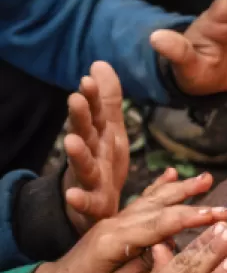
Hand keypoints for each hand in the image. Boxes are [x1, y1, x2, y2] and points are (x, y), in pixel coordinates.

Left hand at [23, 171, 226, 272]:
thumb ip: (140, 268)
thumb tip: (168, 249)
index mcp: (112, 241)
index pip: (158, 225)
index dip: (190, 220)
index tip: (217, 218)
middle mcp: (114, 224)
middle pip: (160, 209)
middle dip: (194, 206)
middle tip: (225, 210)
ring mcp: (114, 220)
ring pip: (153, 200)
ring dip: (182, 190)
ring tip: (207, 180)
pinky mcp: (116, 222)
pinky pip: (142, 201)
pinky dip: (159, 187)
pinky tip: (172, 175)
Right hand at [60, 62, 128, 234]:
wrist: (93, 208)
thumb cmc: (104, 165)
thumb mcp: (110, 131)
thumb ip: (107, 101)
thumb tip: (99, 63)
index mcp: (99, 137)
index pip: (96, 113)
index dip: (93, 97)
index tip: (88, 79)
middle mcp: (91, 155)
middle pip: (85, 134)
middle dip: (80, 118)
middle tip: (75, 99)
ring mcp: (89, 179)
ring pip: (83, 164)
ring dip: (77, 153)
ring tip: (70, 141)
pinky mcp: (92, 204)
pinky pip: (87, 202)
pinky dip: (79, 199)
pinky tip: (72, 195)